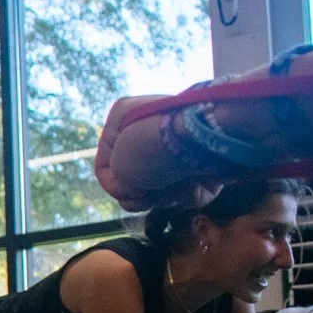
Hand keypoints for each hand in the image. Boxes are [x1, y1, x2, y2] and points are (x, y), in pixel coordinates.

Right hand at [94, 95, 225, 210]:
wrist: (207, 140)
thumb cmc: (152, 149)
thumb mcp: (117, 167)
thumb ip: (117, 184)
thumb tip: (138, 191)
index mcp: (123, 118)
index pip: (105, 164)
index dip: (112, 184)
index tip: (126, 190)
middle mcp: (149, 128)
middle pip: (135, 179)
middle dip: (143, 193)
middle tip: (151, 192)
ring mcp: (177, 145)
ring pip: (161, 187)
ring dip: (166, 194)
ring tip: (178, 182)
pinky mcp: (202, 161)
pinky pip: (185, 188)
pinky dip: (188, 193)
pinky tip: (194, 182)